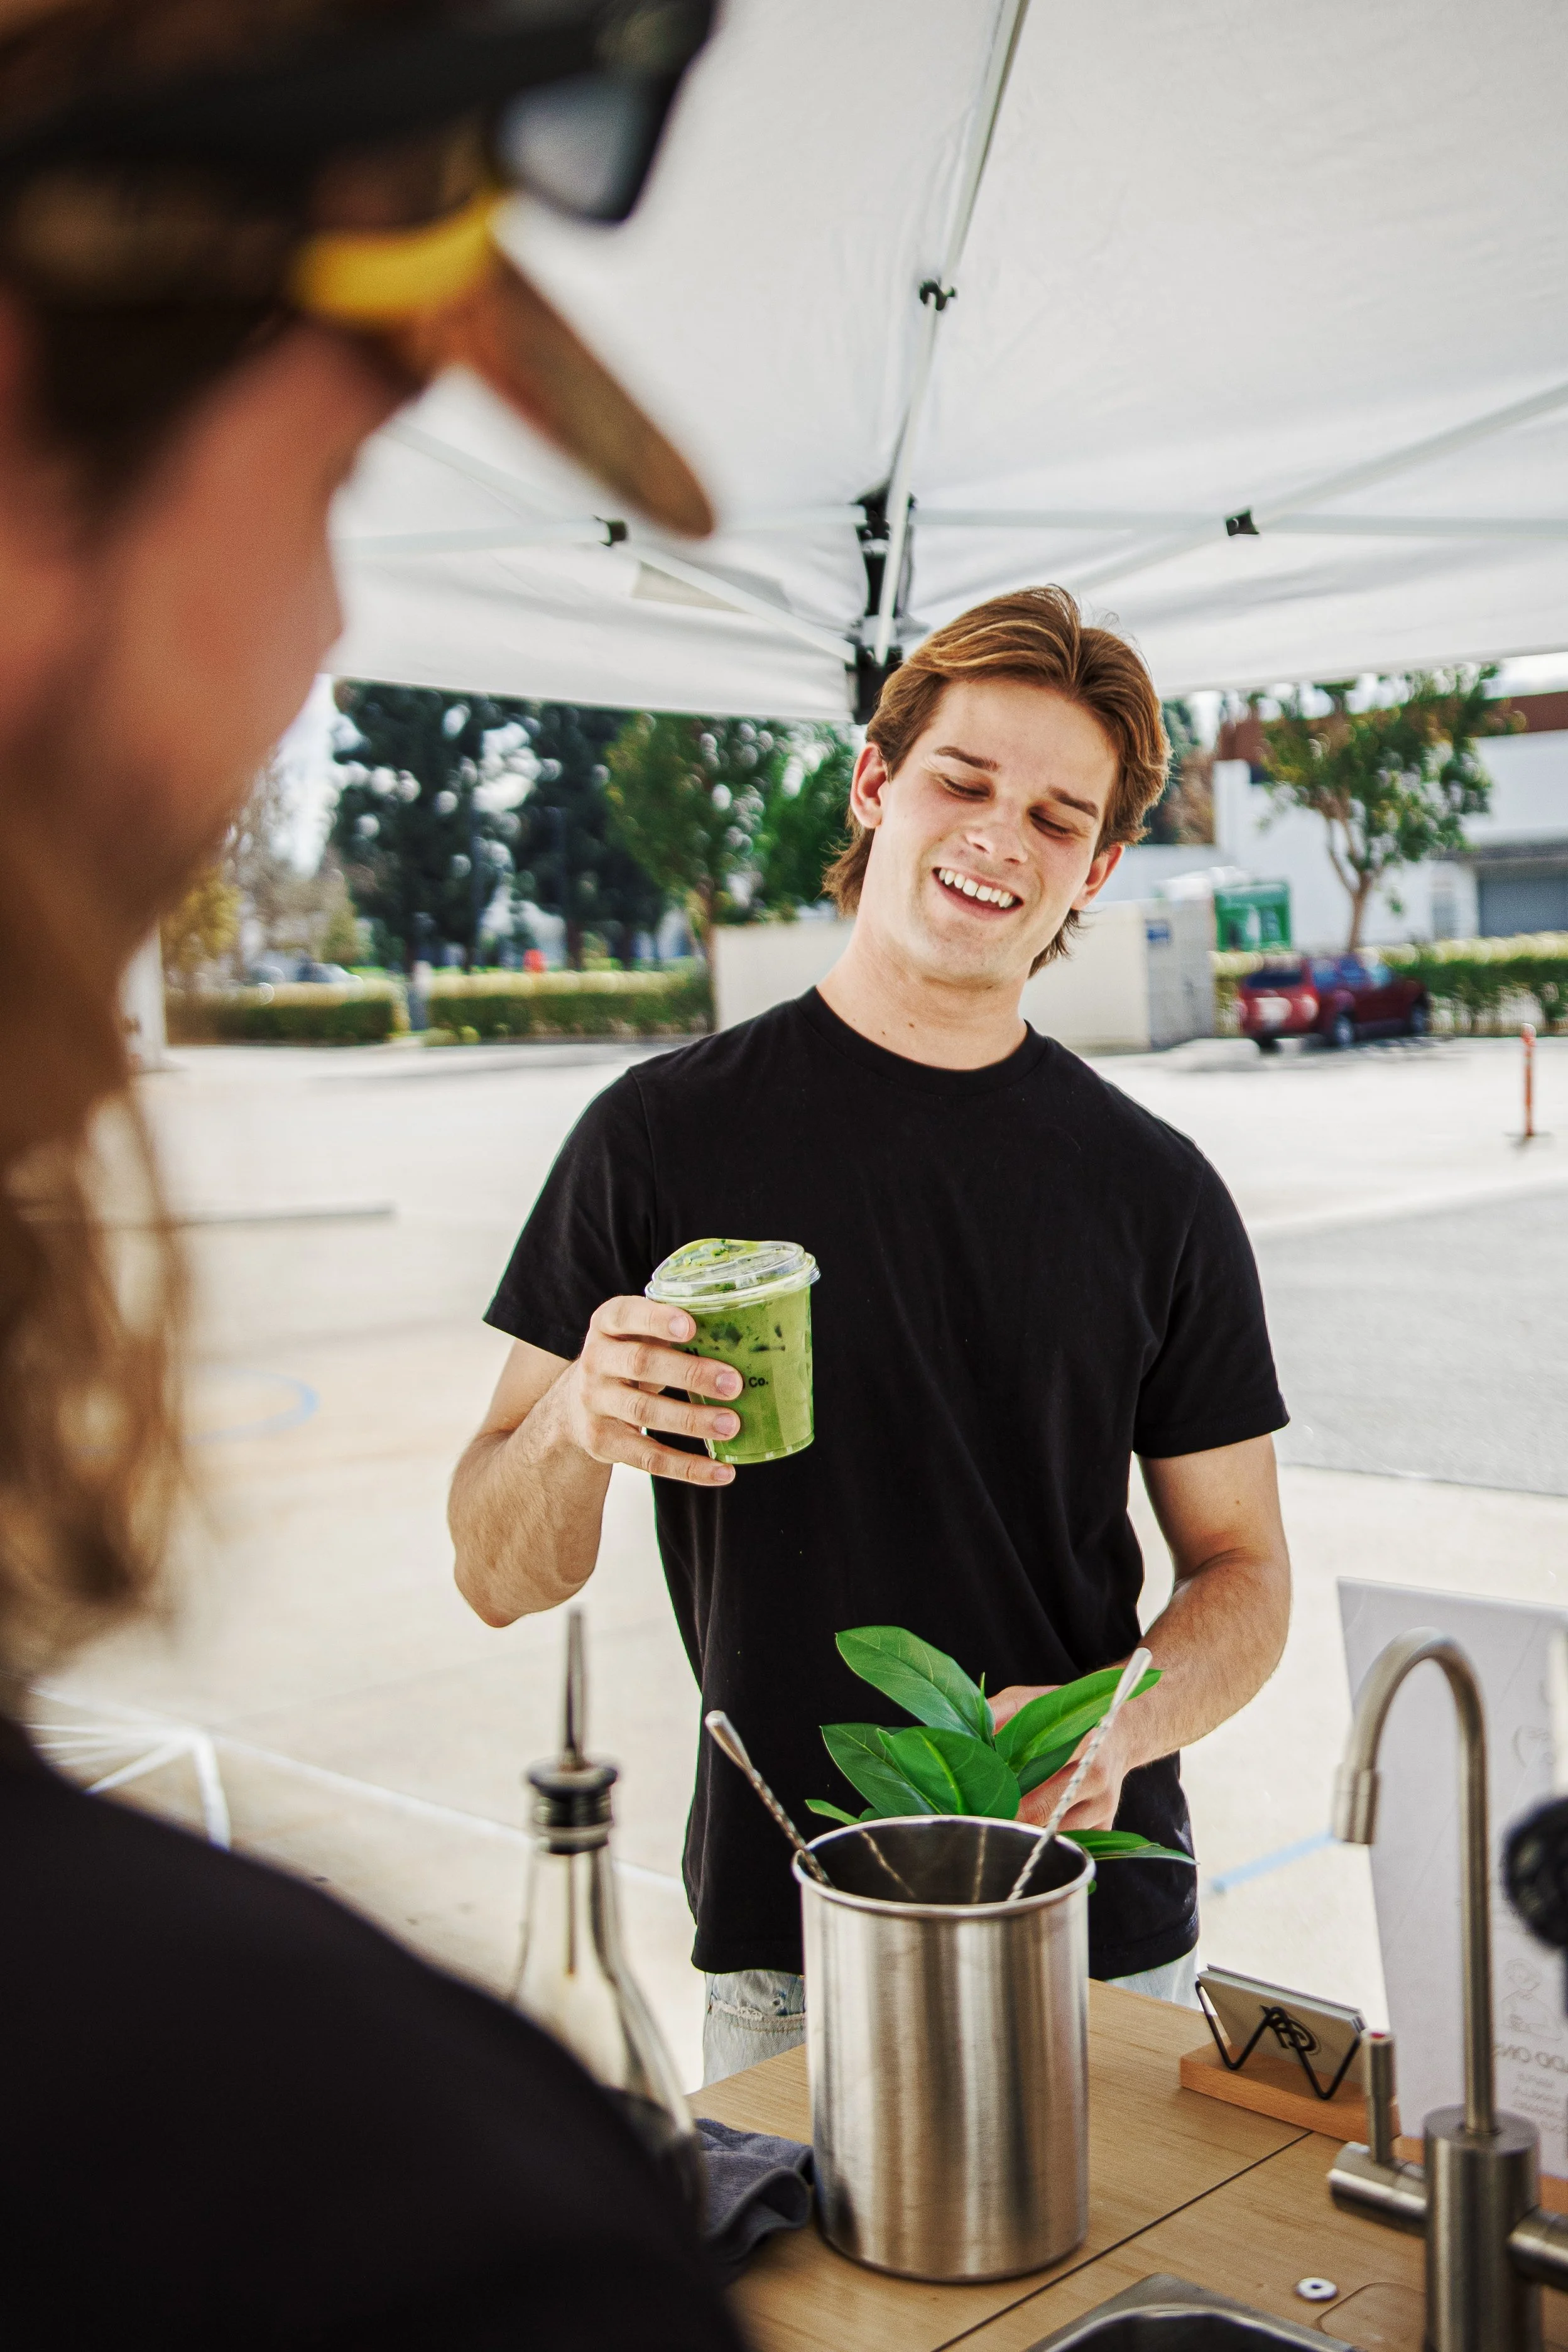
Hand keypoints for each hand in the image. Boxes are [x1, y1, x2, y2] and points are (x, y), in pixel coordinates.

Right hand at [558, 1295, 740, 1486]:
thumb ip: (672, 1330)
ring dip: (692, 1420)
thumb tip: (746, 1340)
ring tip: (731, 1425)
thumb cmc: (628, 1358)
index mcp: (606, 1324)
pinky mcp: (603, 1442)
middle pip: (641, 1364)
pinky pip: (648, 1458)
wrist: (575, 1403)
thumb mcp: (638, 1334)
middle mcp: (595, 1360)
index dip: (656, 1320)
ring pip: (645, 1412)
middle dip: (690, 1374)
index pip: (625, 1315)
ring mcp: (596, 1403)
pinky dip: (688, 1467)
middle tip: (733, 1383)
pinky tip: (722, 1471)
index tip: (690, 1326)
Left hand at [991, 1681, 1130, 1831]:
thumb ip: (1003, 1711)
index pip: (1040, 1774)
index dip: (1008, 1790)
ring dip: (1028, 1831)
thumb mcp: (1036, 1698)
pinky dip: (1049, 1840)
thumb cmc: (1071, 1715)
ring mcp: (1104, 1803)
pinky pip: (1072, 1842)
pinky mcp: (1106, 1822)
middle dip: (1012, 1816)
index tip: (982, 1796)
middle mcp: (1097, 1775)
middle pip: (1046, 1809)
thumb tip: (969, 1733)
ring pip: (1056, 1831)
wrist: (1122, 1729)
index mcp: (1082, 1742)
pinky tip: (1032, 1831)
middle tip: (984, 1816)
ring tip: (1001, 1823)